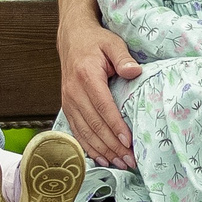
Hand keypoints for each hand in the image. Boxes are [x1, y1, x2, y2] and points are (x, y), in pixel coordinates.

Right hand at [58, 15, 142, 168]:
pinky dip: (89, 147)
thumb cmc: (96, 41)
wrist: (72, 37)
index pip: (103, 106)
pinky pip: (77, 131)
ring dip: (102, 151)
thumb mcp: (113, 43)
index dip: (116, 126)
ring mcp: (68, 101)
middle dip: (113, 146)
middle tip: (130, 160)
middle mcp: (73, 91)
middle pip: (94, 125)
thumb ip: (123, 58)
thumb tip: (135, 72)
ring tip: (120, 163)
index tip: (129, 142)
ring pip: (85, 132)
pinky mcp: (67, 106)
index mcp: (86, 76)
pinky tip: (102, 158)